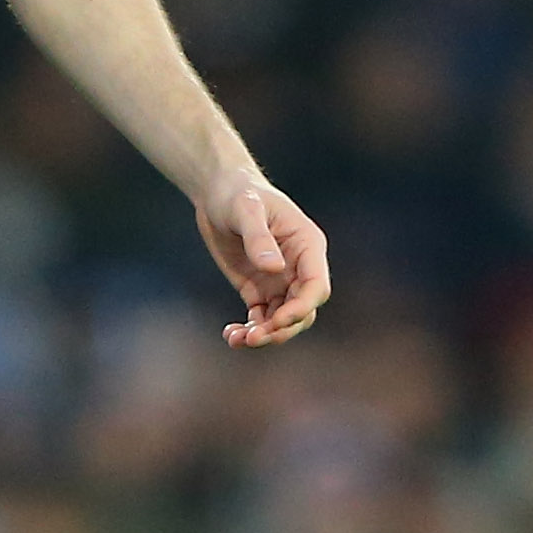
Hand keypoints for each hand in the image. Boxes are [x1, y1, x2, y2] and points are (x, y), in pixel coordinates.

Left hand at [194, 167, 329, 348]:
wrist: (217, 191)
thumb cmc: (237, 192)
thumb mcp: (245, 209)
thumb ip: (258, 237)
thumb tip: (274, 268)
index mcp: (307, 246)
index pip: (316, 286)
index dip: (301, 307)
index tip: (276, 319)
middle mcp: (298, 267)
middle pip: (302, 310)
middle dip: (281, 328)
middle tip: (253, 337)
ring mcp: (279, 280)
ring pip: (282, 319)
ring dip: (265, 335)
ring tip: (237, 340)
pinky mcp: (258, 288)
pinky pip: (261, 317)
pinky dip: (250, 329)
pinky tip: (231, 336)